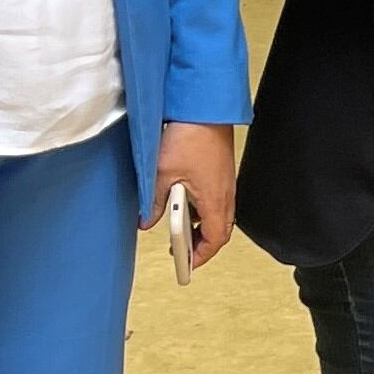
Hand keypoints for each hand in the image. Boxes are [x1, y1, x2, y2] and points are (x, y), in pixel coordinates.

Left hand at [149, 122, 237, 260]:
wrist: (204, 108)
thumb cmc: (188, 137)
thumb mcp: (161, 173)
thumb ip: (154, 202)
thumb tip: (147, 221)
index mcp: (214, 199)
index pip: (214, 239)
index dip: (201, 255)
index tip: (186, 264)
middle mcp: (225, 194)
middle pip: (220, 230)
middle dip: (202, 244)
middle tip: (182, 251)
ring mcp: (226, 182)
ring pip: (218, 215)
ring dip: (201, 226)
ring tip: (179, 228)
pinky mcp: (222, 172)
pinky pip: (217, 200)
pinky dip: (202, 209)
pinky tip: (184, 202)